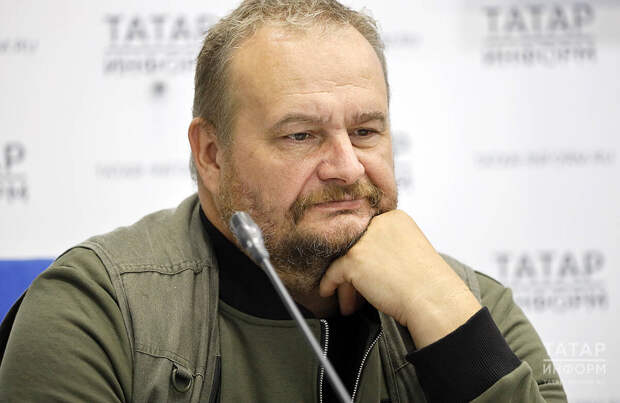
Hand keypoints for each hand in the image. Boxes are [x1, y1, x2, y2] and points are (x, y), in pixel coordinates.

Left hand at [319, 210, 480, 347]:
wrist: (433, 299)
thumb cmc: (428, 284)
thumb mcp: (410, 252)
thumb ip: (387, 247)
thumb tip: (367, 258)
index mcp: (396, 219)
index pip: (368, 233)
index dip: (365, 256)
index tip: (364, 272)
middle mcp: (379, 223)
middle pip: (354, 246)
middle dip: (353, 270)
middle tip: (355, 290)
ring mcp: (364, 240)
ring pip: (343, 260)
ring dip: (345, 282)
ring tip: (350, 301)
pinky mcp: (353, 258)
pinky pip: (333, 273)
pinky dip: (329, 285)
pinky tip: (328, 293)